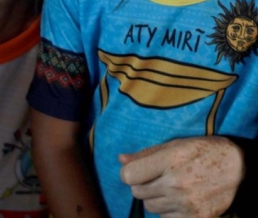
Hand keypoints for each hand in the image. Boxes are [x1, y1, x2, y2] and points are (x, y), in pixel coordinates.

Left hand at [119, 136, 244, 217]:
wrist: (234, 165)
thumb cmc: (199, 150)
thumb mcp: (172, 145)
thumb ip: (145, 154)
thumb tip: (121, 159)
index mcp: (168, 160)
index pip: (129, 176)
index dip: (128, 174)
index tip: (136, 171)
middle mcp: (176, 183)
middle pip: (137, 192)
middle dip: (141, 185)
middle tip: (155, 178)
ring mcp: (187, 202)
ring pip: (150, 207)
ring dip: (154, 198)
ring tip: (168, 187)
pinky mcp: (197, 217)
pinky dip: (167, 212)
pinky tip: (177, 200)